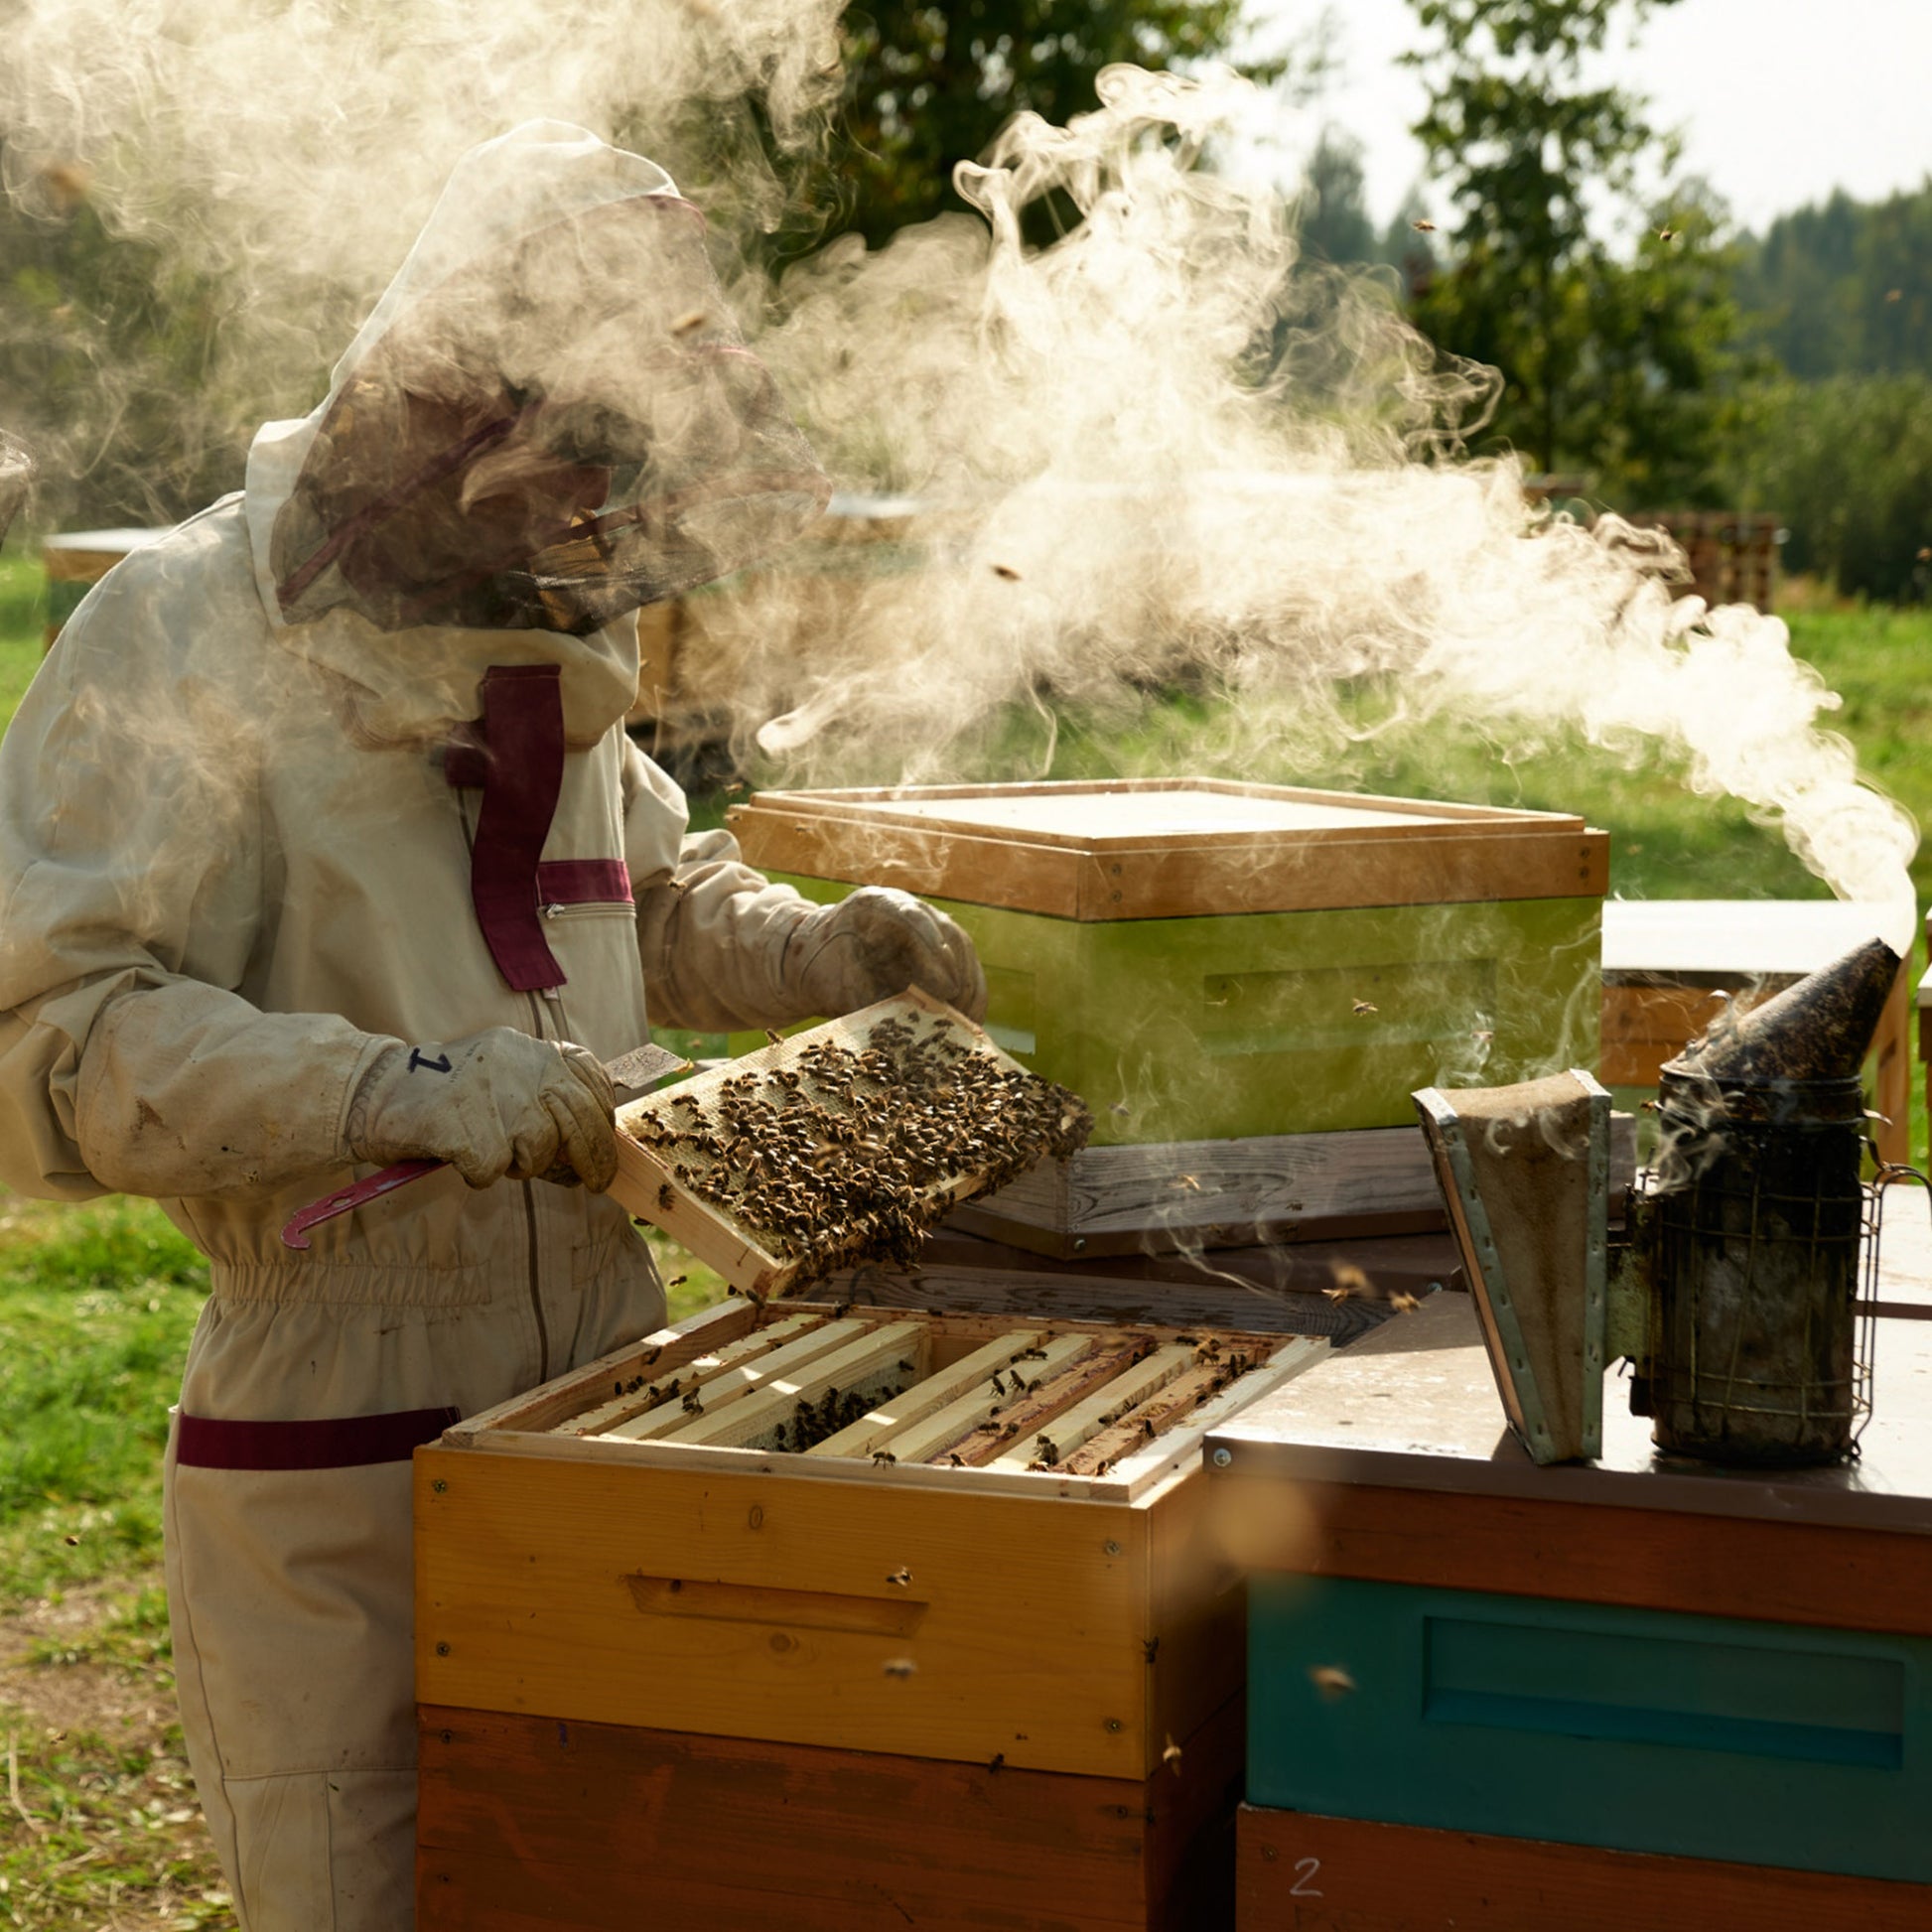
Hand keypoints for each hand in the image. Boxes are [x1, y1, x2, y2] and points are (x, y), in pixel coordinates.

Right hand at [345, 1029, 616, 1189]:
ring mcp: (495, 1095)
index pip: (589, 1076)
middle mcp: (520, 1064)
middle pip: (580, 1117)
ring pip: (540, 1149)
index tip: (604, 1141)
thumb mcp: (501, 1079)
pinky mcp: (468, 1127)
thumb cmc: (443, 1097)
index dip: (602, 1113)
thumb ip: (542, 1099)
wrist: (374, 1091)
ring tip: (490, 1154)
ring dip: (520, 1165)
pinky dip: (477, 1174)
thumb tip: (589, 1149)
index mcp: (529, 1049)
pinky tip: (458, 1156)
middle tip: (594, 1184)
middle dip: (593, 1157)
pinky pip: (492, 1170)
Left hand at [788, 887, 987, 1022]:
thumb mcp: (838, 986)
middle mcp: (904, 905)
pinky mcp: (935, 939)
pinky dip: (968, 988)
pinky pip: (961, 960)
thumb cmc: (823, 974)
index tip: (946, 989)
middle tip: (962, 1013)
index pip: (912, 918)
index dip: (933, 952)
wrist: (815, 960)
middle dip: (959, 975)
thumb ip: (871, 999)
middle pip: (946, 932)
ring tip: (969, 1021)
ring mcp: (923, 919)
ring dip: (969, 985)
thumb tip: (908, 1025)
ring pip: (960, 945)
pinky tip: (969, 1016)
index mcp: (873, 904)